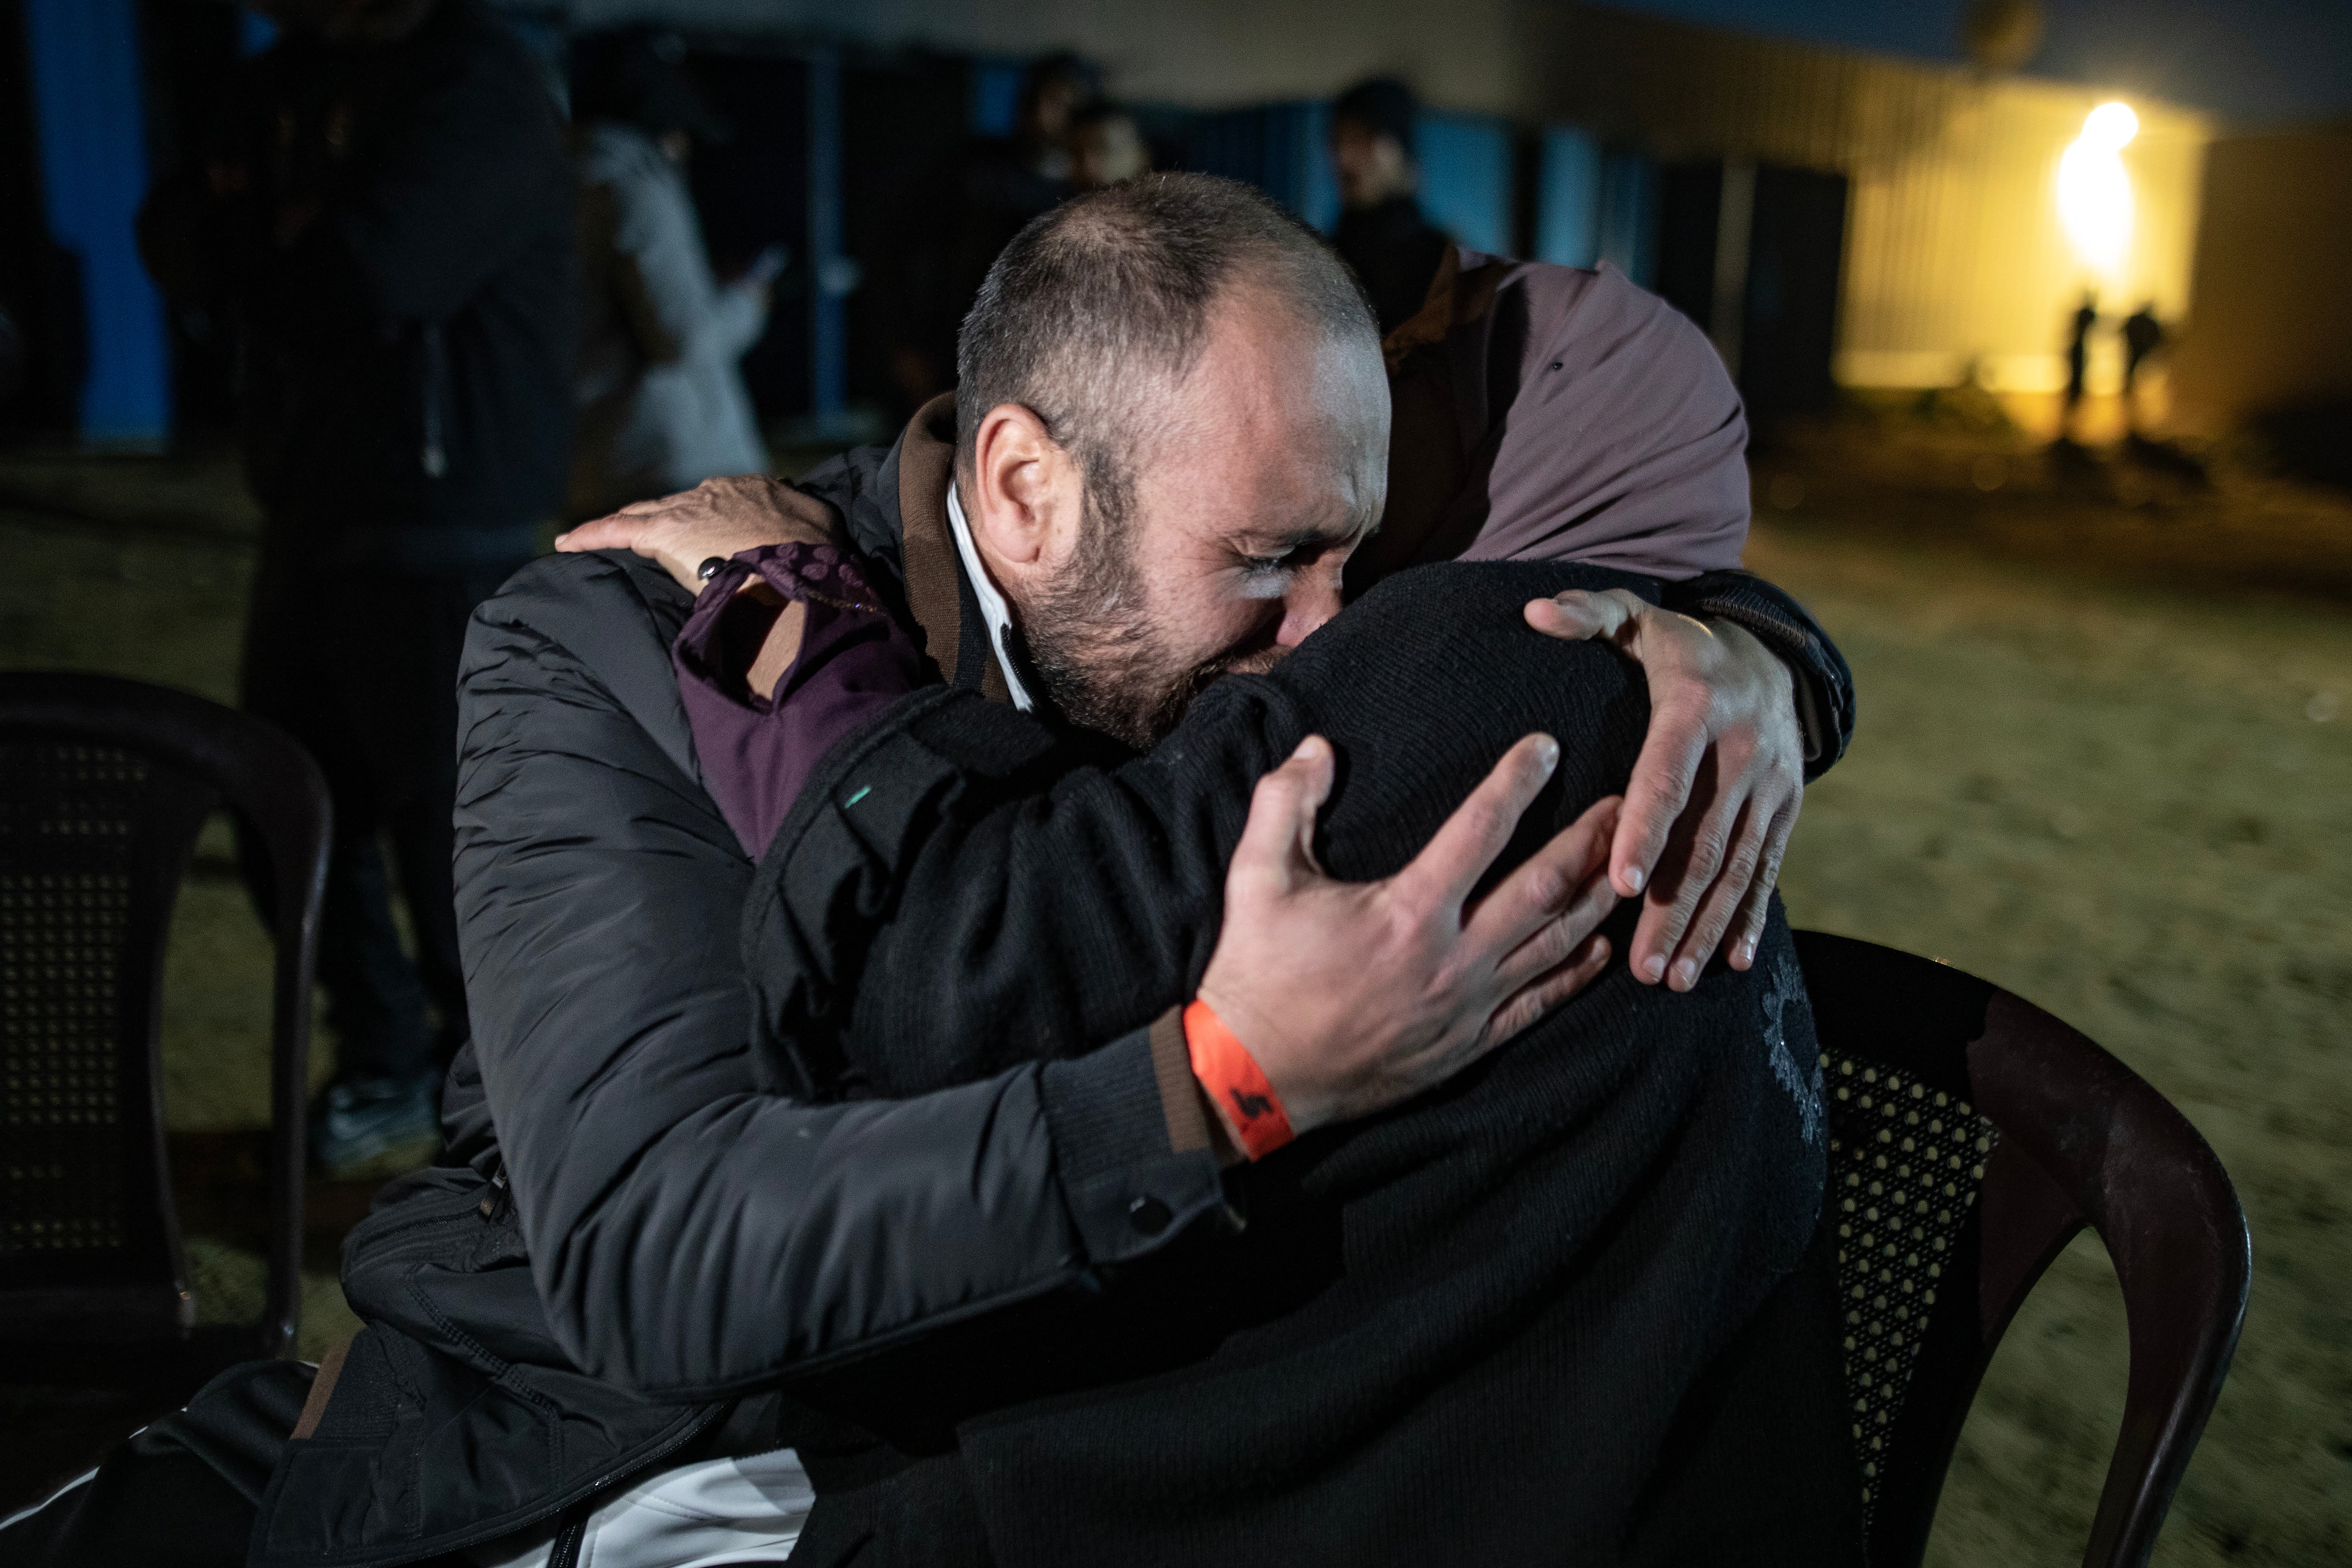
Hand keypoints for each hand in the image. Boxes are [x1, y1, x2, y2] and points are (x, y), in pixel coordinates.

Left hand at [555, 474, 836, 591]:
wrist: (798, 568)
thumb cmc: (817, 556)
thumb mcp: (822, 530)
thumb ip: (806, 523)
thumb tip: (806, 530)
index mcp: (752, 491)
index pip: (718, 505)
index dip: (710, 521)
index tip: (709, 539)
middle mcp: (715, 491)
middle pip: (677, 505)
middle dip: (662, 520)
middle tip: (648, 539)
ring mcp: (687, 508)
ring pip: (643, 515)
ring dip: (624, 526)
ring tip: (599, 537)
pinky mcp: (663, 532)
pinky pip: (616, 530)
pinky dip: (591, 535)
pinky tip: (566, 543)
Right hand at [1197, 734, 1620, 1135]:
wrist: (1254, 1076)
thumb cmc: (1255, 973)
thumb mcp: (1256, 878)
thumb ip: (1285, 802)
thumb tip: (1317, 745)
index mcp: (1407, 912)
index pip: (1480, 830)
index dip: (1517, 782)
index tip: (1547, 748)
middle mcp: (1451, 960)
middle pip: (1541, 889)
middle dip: (1587, 843)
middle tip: (1622, 806)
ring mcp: (1466, 1008)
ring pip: (1553, 947)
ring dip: (1594, 903)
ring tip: (1626, 867)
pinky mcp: (1466, 1046)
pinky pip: (1537, 1005)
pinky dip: (1575, 975)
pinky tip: (1599, 948)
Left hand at [1524, 588, 1801, 989]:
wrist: (1769, 654)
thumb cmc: (1677, 646)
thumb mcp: (1635, 617)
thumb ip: (1587, 615)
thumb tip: (1535, 612)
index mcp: (1696, 706)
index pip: (1667, 775)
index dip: (1646, 829)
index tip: (1621, 883)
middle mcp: (1742, 748)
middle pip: (1704, 839)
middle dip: (1674, 908)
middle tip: (1643, 967)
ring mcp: (1771, 783)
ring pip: (1736, 866)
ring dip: (1706, 927)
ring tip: (1673, 978)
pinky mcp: (1787, 808)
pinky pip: (1769, 869)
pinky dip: (1751, 918)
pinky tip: (1733, 963)